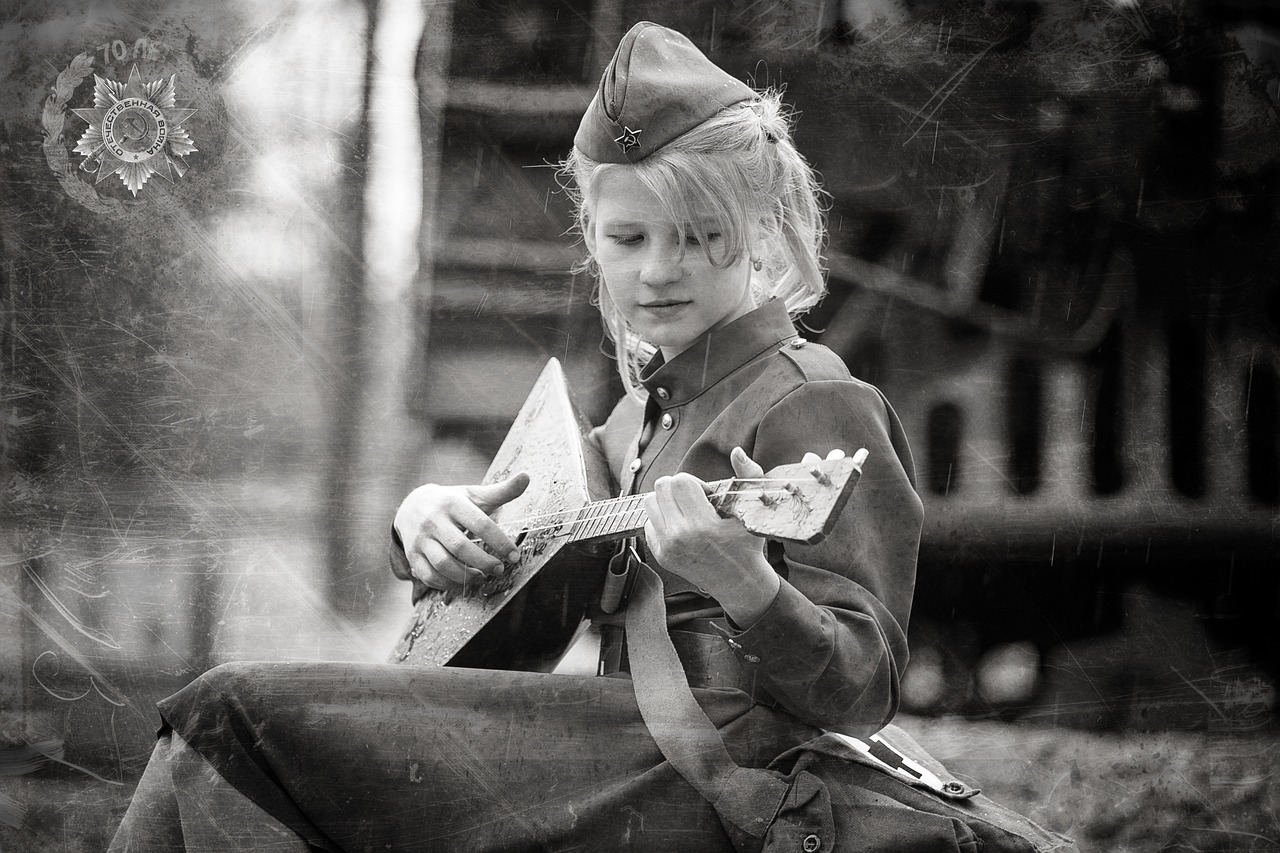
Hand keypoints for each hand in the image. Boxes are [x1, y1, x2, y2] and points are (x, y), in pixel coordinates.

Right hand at [393, 473, 528, 591]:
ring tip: (481, 576)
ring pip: (442, 564)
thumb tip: (526, 477)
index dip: (500, 542)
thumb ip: (501, 491)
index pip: (480, 524)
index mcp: (453, 503)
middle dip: (484, 562)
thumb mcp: (473, 494)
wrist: (411, 505)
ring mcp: (420, 539)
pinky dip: (447, 584)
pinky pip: (428, 575)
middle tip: (499, 570)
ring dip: (465, 576)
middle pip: (460, 547)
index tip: (514, 556)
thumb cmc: (451, 502)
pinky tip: (462, 581)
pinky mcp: (412, 555)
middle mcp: (434, 520)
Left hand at [643, 447, 846, 625]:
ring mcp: (667, 548)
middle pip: (661, 488)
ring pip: (649, 503)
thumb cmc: (748, 544)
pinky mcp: (660, 555)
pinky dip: (662, 519)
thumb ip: (749, 476)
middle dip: (678, 487)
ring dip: (666, 501)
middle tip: (695, 500)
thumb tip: (736, 451)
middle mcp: (679, 537)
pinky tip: (681, 526)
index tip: (706, 495)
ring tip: (686, 510)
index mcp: (702, 525)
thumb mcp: (753, 509)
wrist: (738, 582)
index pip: (680, 481)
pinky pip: (648, 523)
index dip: (694, 481)